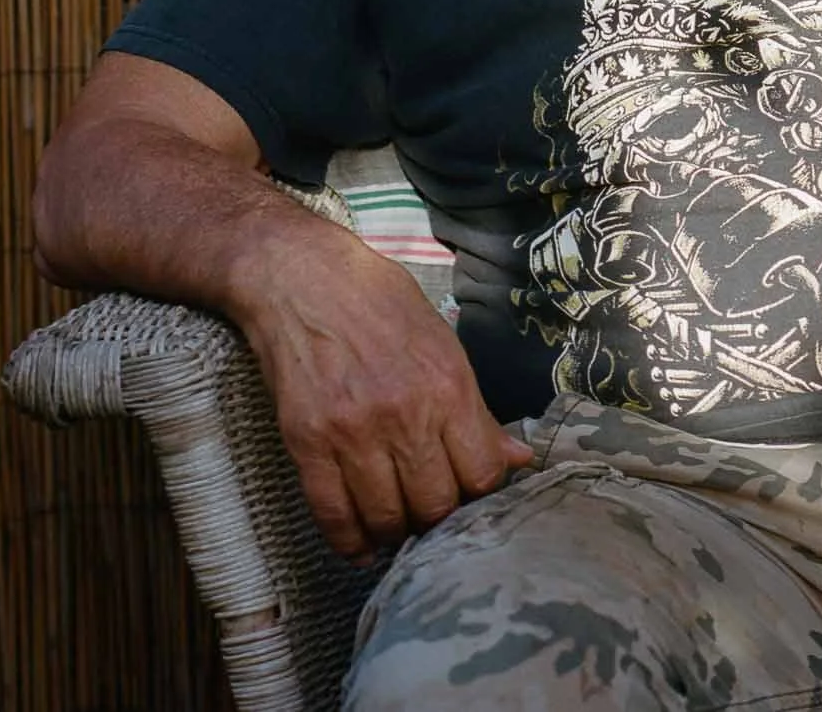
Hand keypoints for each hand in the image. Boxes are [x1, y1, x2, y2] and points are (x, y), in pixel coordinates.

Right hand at [232, 227, 534, 559]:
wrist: (304, 279)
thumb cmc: (379, 303)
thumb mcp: (442, 343)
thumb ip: (476, 409)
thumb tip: (517, 460)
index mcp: (446, 386)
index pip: (482, 473)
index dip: (483, 494)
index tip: (472, 493)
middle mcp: (404, 415)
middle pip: (437, 506)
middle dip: (439, 517)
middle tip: (432, 509)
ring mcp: (353, 433)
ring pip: (387, 519)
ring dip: (397, 532)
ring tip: (399, 523)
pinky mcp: (308, 444)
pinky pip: (333, 516)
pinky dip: (350, 541)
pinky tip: (362, 542)